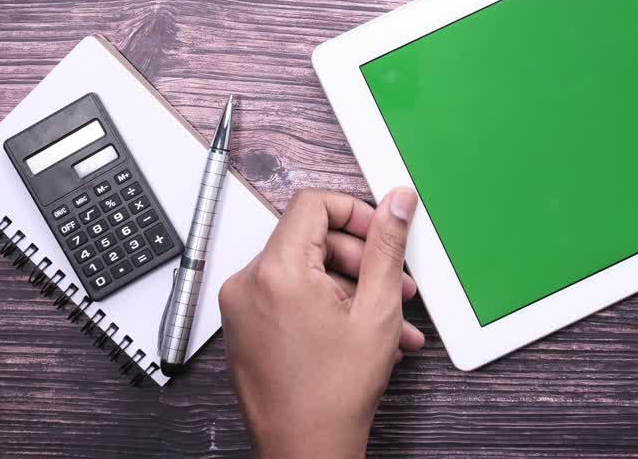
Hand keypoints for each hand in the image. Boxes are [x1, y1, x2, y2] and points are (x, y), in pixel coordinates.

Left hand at [219, 187, 423, 458]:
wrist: (304, 450)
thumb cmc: (332, 395)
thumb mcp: (377, 310)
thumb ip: (387, 247)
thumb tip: (396, 205)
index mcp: (277, 271)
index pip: (313, 204)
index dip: (354, 212)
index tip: (380, 231)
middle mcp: (249, 283)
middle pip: (310, 238)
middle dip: (359, 258)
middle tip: (394, 284)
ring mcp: (241, 306)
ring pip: (303, 271)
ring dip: (349, 287)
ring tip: (386, 318)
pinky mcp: (243, 327)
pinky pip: (288, 296)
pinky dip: (323, 305)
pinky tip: (358, 330)